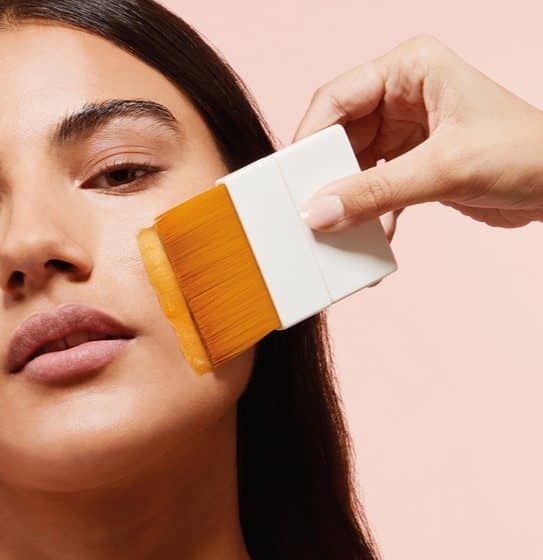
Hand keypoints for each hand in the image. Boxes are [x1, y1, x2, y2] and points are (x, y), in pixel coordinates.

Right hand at [293, 34, 542, 238]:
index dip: (310, 138)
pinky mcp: (412, 163)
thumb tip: (318, 213)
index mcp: (410, 69)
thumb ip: (376, 193)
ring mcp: (406, 130)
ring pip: (353, 165)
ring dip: (347, 201)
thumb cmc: (525, 153)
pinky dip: (370, 214)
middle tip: (307, 211)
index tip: (292, 179)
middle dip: (325, 176)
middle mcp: (403, 95)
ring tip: (336, 231)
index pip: (338, 98)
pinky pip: (374, 188)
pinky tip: (371, 238)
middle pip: (340, 135)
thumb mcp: (443, 170)